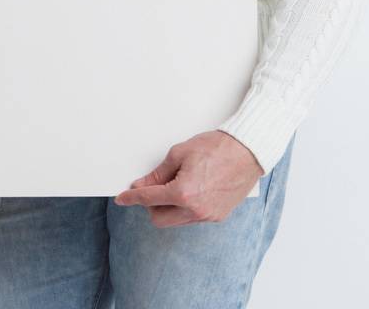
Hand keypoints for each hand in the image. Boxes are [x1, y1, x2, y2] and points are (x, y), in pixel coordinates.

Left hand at [113, 130, 262, 226]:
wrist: (246, 152)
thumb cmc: (216, 147)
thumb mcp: (180, 153)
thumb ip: (158, 173)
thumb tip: (142, 185)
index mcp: (183, 193)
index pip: (148, 199)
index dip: (131, 198)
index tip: (122, 198)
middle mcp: (195, 210)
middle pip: (159, 218)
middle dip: (150, 205)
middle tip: (151, 188)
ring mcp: (207, 216)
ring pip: (175, 221)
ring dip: (168, 207)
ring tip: (175, 185)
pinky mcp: (217, 217)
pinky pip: (192, 218)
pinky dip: (185, 208)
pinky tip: (190, 190)